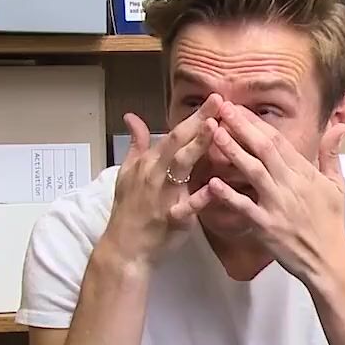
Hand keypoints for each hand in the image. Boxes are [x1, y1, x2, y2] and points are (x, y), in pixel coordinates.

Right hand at [102, 95, 221, 264]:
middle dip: (199, 120)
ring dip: (197, 146)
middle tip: (219, 101)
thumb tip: (132, 117)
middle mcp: (156, 174)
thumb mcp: (128, 173)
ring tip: (214, 128)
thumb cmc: (130, 208)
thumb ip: (136, 144)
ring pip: (181, 167)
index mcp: (150, 162)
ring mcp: (163, 195)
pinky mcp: (172, 219)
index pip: (174, 133)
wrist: (125, 247)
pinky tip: (215, 186)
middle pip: (178, 142)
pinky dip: (200, 197)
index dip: (194, 115)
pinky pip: (187, 206)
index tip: (214, 97)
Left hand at [172, 103, 344, 287]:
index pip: (279, 141)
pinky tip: (211, 182)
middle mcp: (291, 184)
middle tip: (222, 107)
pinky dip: (228, 195)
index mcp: (306, 173)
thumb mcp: (337, 184)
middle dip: (242, 126)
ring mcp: (278, 205)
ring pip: (253, 171)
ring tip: (214, 132)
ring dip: (233, 150)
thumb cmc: (332, 222)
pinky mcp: (267, 226)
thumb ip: (331, 154)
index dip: (256, 122)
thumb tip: (338, 126)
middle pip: (264, 149)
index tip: (238, 107)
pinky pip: (245, 207)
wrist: (329, 259)